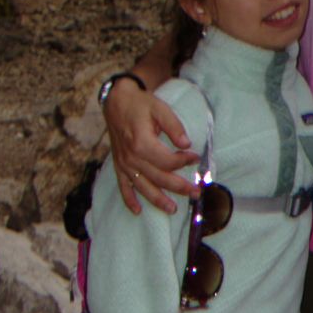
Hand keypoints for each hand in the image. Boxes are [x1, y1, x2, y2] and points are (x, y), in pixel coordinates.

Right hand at [103, 77, 198, 214]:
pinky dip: (129, 200)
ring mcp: (124, 164)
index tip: (195, 157)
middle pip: (159, 178)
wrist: (117, 101)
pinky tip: (137, 211)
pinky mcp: (118, 166)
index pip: (168, 161)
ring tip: (173, 209)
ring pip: (143, 187)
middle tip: (195, 192)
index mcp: (142, 143)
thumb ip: (174, 126)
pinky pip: (123, 187)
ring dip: (158, 201)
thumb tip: (186, 143)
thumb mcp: (160, 108)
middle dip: (179, 187)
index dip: (184, 161)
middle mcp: (132, 158)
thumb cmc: (140, 104)